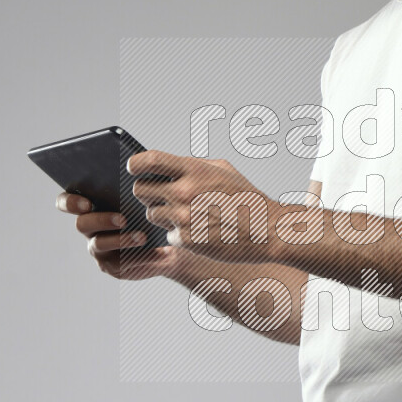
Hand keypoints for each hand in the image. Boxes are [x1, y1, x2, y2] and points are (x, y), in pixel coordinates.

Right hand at [55, 191, 176, 280]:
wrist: (166, 238)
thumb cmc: (149, 207)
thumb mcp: (142, 192)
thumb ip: (131, 181)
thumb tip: (134, 163)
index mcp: (88, 205)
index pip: (65, 202)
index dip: (70, 203)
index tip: (87, 204)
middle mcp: (88, 227)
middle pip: (82, 224)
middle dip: (101, 220)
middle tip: (123, 219)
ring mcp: (98, 248)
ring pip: (100, 244)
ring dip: (122, 239)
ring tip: (143, 237)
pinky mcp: (113, 265)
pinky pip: (123, 262)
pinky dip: (143, 255)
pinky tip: (161, 252)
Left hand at [127, 151, 279, 264]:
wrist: (267, 229)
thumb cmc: (247, 198)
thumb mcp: (224, 170)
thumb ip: (193, 165)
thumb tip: (166, 165)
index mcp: (193, 170)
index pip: (148, 161)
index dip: (135, 165)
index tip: (135, 169)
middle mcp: (184, 192)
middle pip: (140, 190)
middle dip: (148, 193)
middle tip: (163, 197)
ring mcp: (184, 217)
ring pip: (152, 214)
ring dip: (165, 215)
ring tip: (190, 215)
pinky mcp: (186, 240)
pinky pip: (168, 235)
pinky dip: (180, 235)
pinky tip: (200, 231)